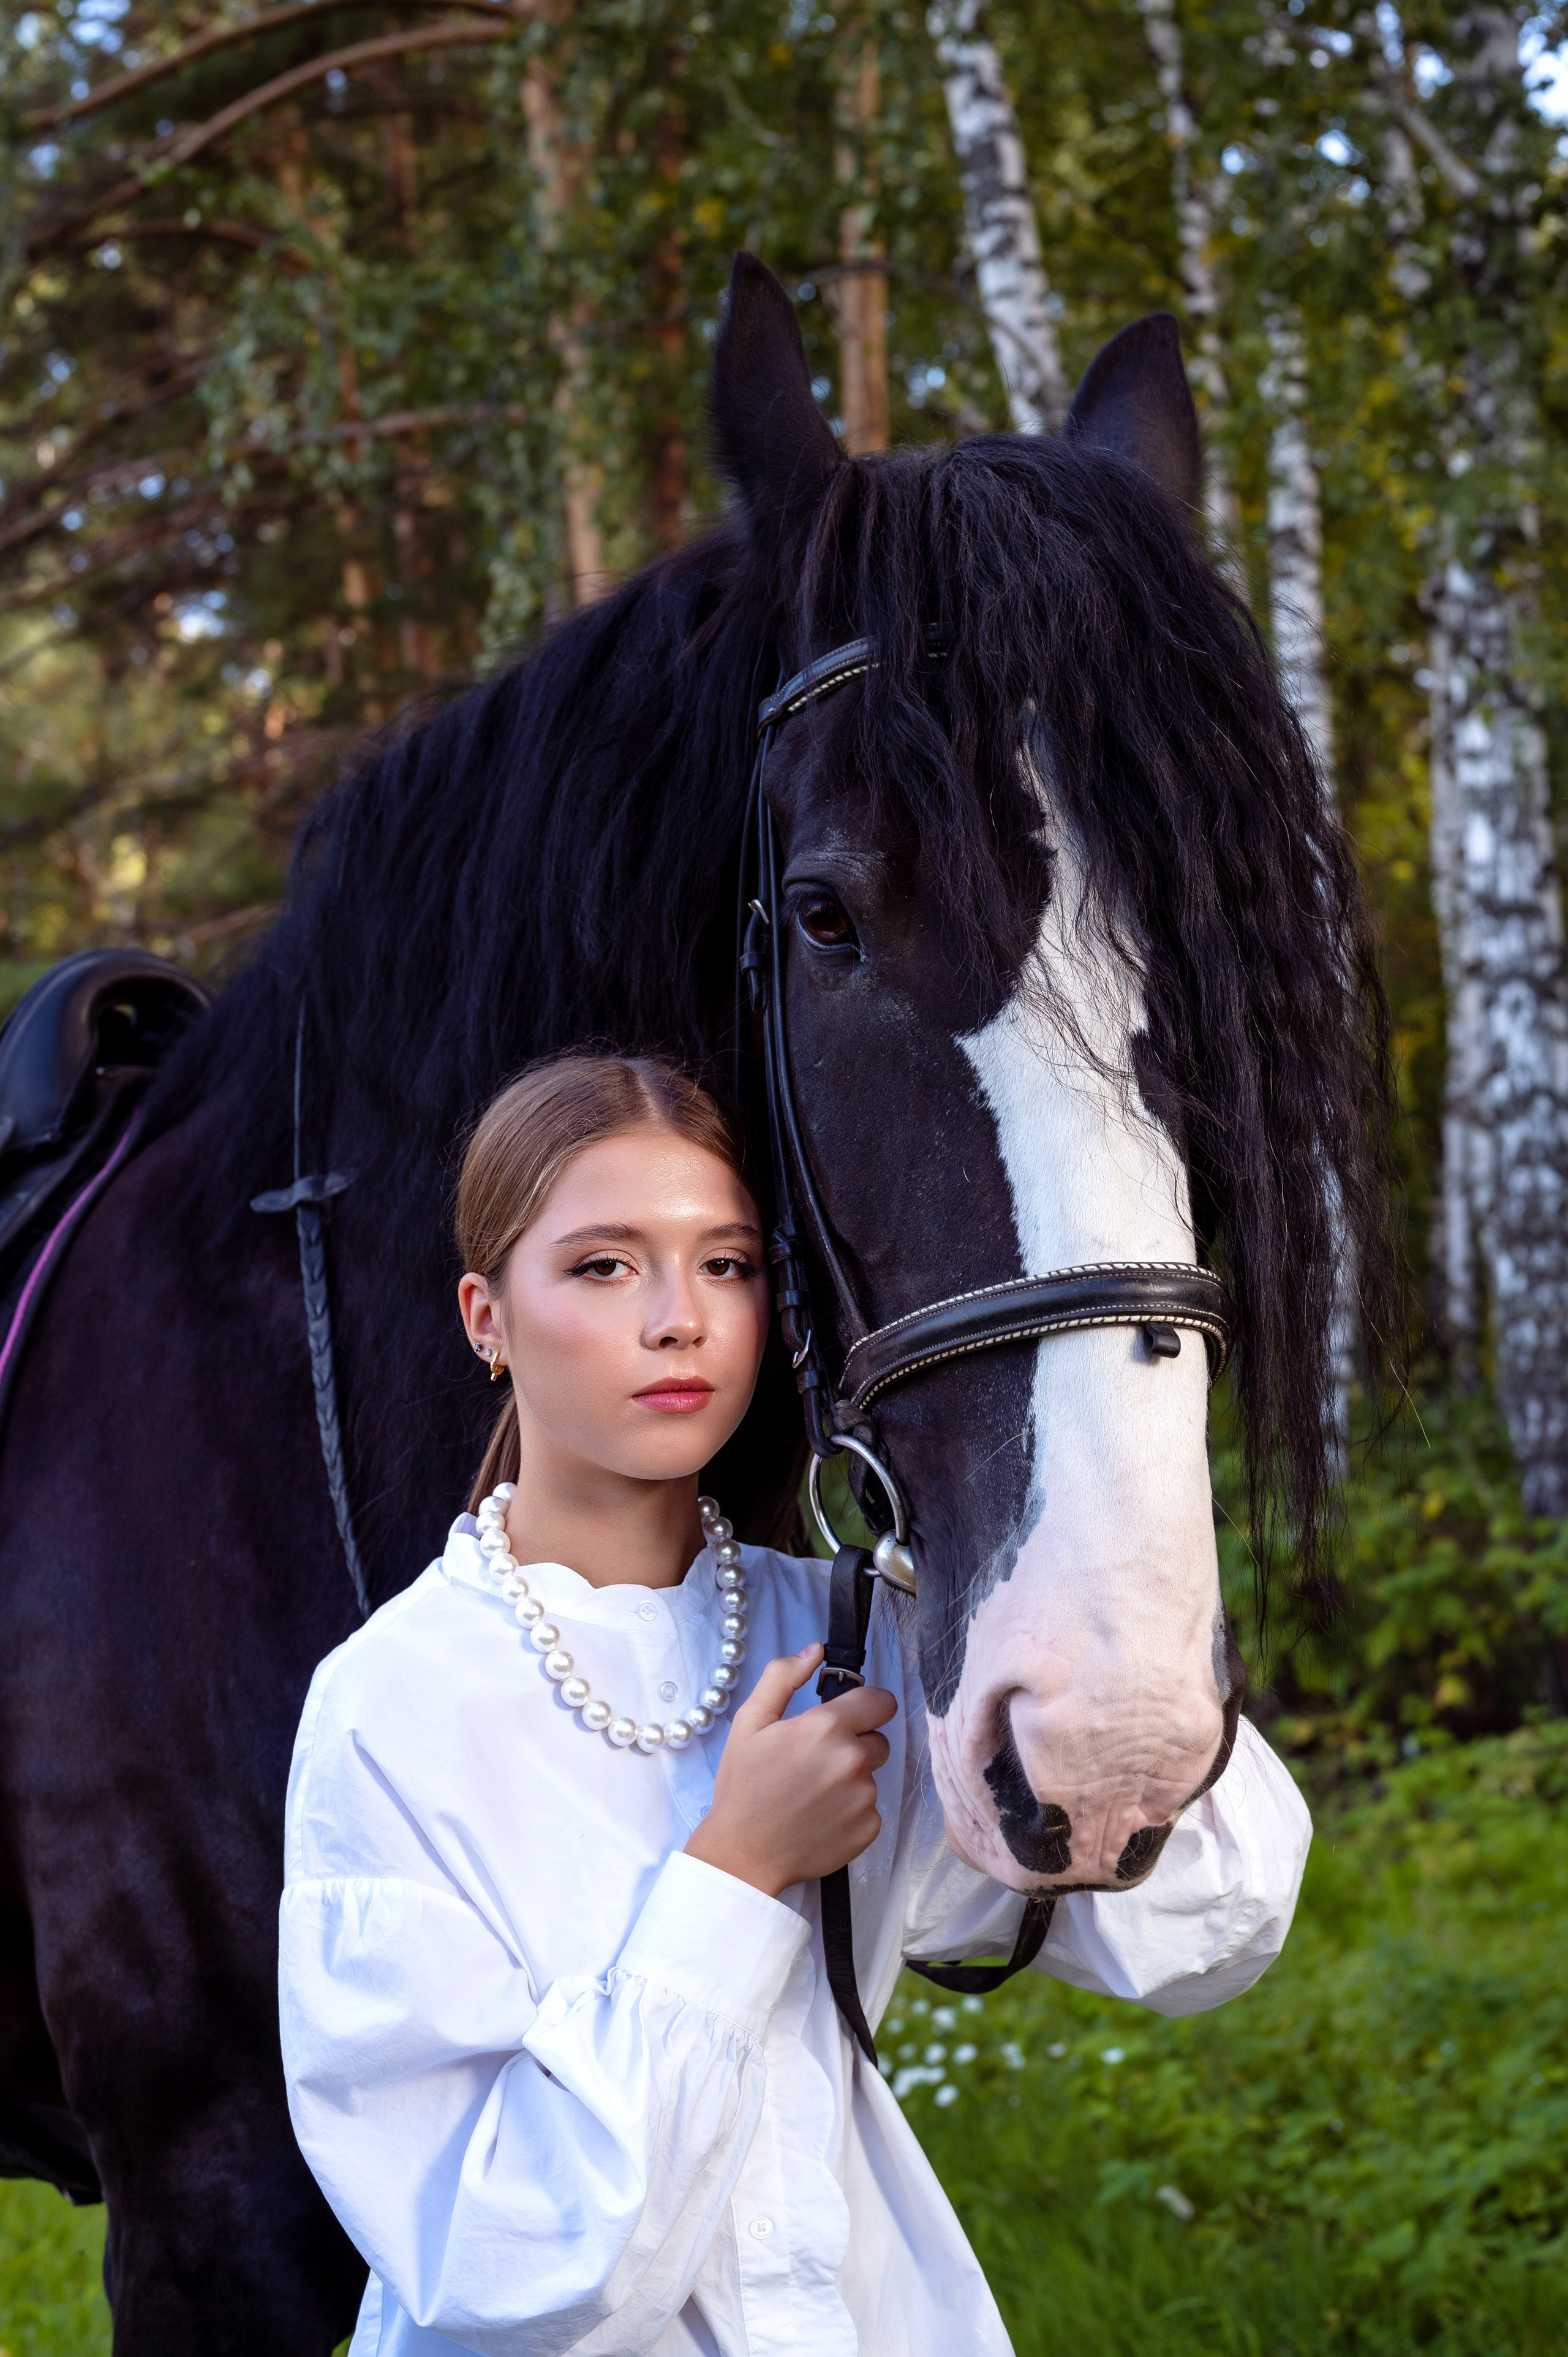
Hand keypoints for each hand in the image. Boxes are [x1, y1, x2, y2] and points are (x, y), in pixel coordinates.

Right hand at [684, 1645, 896, 1898]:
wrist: (743, 1853)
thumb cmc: (743, 1787)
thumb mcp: (750, 1721)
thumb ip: (783, 1677)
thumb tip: (815, 1651)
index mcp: (827, 1728)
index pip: (880, 1701)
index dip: (866, 1706)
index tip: (849, 1717)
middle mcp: (853, 1761)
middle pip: (877, 1739)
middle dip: (855, 1744)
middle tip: (816, 1761)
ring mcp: (864, 1798)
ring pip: (871, 1776)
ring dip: (851, 1779)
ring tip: (813, 1792)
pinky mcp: (869, 1829)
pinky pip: (870, 1809)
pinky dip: (851, 1810)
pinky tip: (820, 1816)